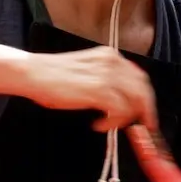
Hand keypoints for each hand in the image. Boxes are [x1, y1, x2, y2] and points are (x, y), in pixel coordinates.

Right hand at [20, 46, 158, 132]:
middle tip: (144, 126)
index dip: (146, 97)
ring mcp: (106, 75)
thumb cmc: (53, 75)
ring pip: (135, 100)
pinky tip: (99, 124)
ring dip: (127, 118)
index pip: (139, 77)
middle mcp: (112, 62)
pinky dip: (113, 122)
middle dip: (146, 110)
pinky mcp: (98, 89)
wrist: (34, 73)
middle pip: (143, 88)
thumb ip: (106, 80)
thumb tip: (121, 100)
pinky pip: (120, 110)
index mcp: (110, 56)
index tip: (146, 112)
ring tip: (112, 124)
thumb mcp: (87, 71)